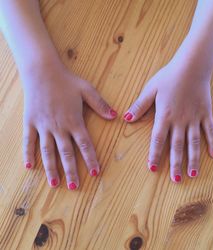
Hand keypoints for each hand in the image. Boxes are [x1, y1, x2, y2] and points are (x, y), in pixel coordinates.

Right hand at [22, 62, 116, 188]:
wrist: (42, 71)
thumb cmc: (67, 80)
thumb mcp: (87, 90)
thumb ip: (101, 105)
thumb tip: (115, 116)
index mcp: (74, 121)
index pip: (85, 145)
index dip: (91, 160)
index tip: (94, 173)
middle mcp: (59, 128)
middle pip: (67, 153)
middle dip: (71, 171)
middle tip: (74, 186)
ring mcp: (43, 126)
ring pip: (48, 152)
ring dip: (51, 168)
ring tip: (54, 183)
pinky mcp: (30, 122)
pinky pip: (28, 141)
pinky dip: (29, 154)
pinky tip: (29, 167)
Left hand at [124, 50, 212, 182]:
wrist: (191, 65)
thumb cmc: (169, 76)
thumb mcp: (150, 89)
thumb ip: (139, 105)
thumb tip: (126, 118)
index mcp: (165, 116)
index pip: (157, 140)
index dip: (154, 155)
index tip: (152, 169)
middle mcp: (180, 121)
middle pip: (177, 146)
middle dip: (175, 164)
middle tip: (176, 180)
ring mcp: (195, 118)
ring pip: (194, 143)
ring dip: (194, 159)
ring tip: (194, 174)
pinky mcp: (206, 113)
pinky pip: (210, 131)